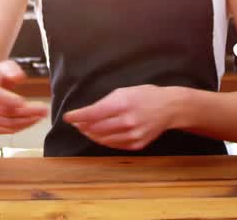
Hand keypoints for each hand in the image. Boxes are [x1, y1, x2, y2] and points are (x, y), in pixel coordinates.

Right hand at [0, 60, 48, 135]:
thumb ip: (11, 69)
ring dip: (26, 122)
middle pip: (6, 112)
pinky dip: (19, 128)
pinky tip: (30, 121)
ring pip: (6, 124)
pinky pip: (4, 131)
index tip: (27, 101)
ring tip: (41, 116)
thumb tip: (19, 77)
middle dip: (28, 113)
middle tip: (44, 110)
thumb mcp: (1, 67)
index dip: (12, 100)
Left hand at [63, 85, 178, 151]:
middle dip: (82, 126)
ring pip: (103, 139)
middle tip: (76, 123)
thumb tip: (87, 113)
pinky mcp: (136, 144)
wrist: (169, 108)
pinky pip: (114, 145)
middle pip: (95, 129)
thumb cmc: (144, 95)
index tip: (67, 117)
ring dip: (91, 135)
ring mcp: (132, 135)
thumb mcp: (123, 91)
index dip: (76, 116)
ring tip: (85, 129)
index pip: (92, 114)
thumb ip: (105, 103)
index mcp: (122, 104)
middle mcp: (126, 121)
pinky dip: (104, 140)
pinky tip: (100, 135)